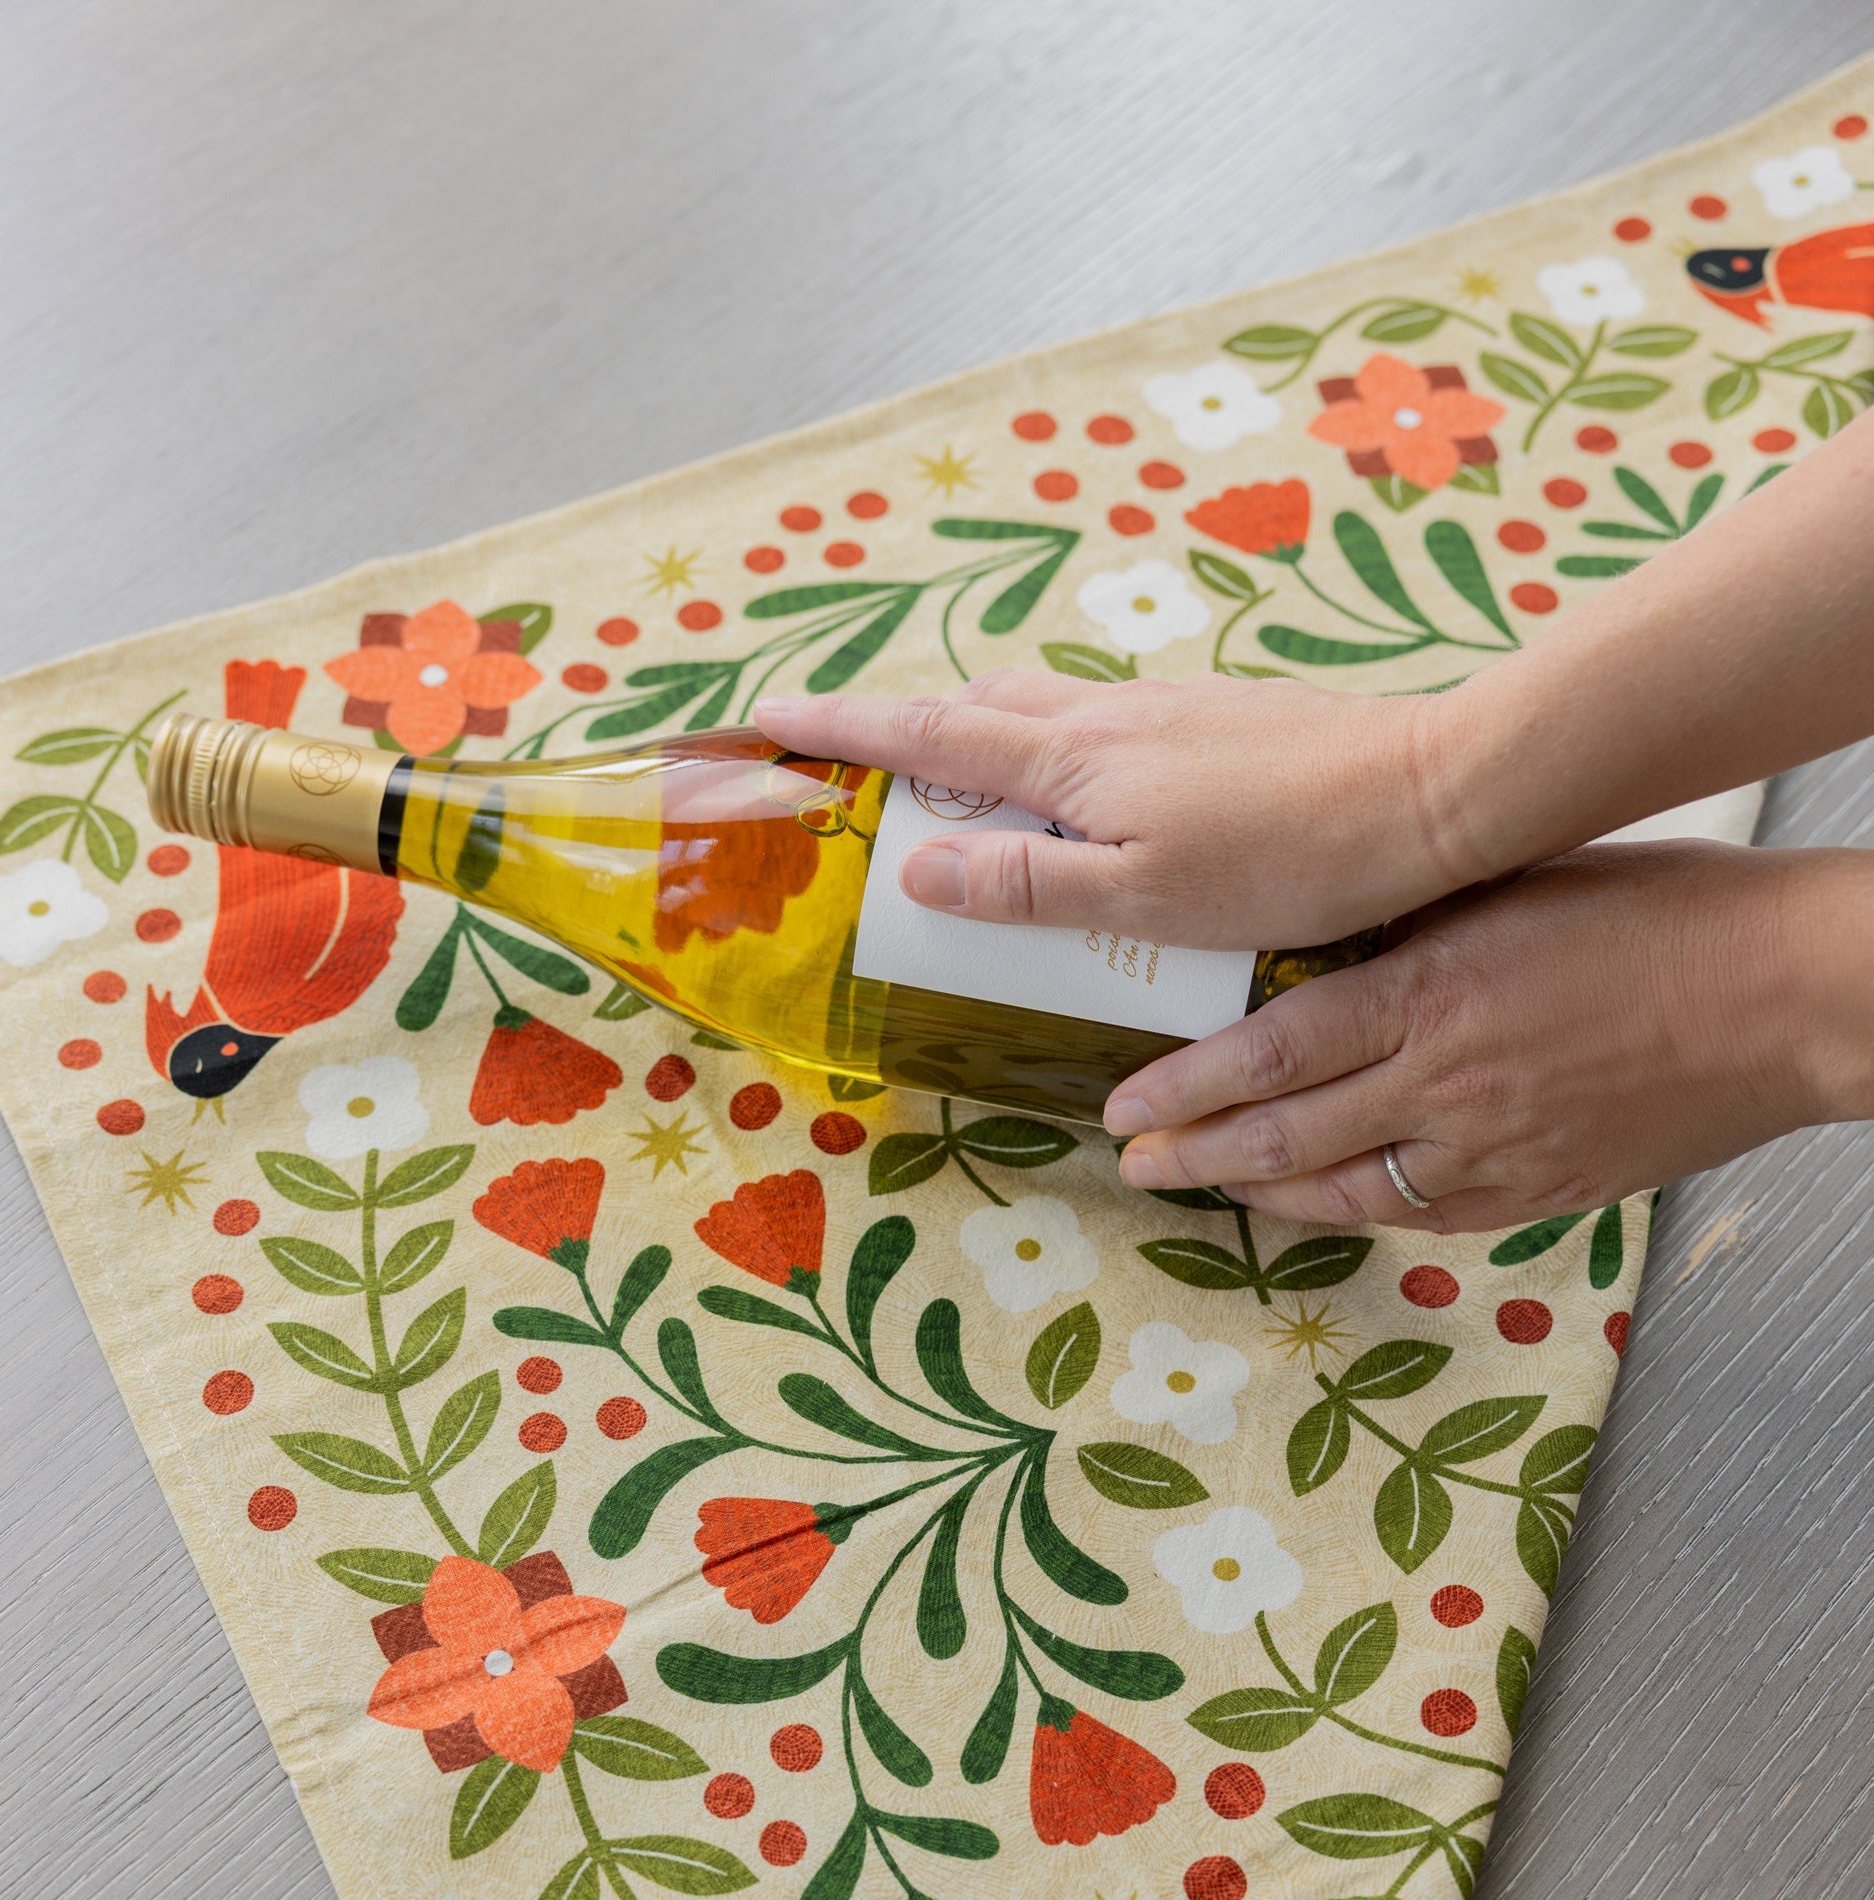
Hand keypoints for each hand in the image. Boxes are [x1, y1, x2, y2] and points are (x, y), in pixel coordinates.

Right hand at [754, 671, 1467, 948]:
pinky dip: (1055, 748)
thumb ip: (1026, 881)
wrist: (1429, 793)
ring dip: (982, 733)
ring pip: (1042, 707)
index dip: (843, 726)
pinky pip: (1100, 723)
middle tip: (859, 759)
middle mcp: (1107, 715)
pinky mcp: (1216, 716)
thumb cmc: (1287, 860)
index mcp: (1074, 759)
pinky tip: (1086, 792)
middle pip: (976, 703)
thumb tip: (918, 868)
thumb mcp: (1141, 895)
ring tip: (961, 782)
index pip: (927, 734)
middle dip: (904, 723)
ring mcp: (1165, 707)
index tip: (770, 717)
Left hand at [1104, 840, 1871, 1231]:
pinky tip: (1314, 1206)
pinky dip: (1355, 1211)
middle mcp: (1447, 1079)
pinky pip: (1423, 1216)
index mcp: (1430, 987)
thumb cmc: (1656, 913)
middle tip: (1133, 1160)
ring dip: (1257, 1195)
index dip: (1186, 1084)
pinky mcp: (1541, 1192)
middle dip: (1195, 1154)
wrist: (1786, 992)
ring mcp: (1495, 1147)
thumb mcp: (1504, 889)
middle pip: (1287, 1136)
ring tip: (1199, 1187)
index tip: (1124, 1101)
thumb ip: (1405, 926)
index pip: (1271, 1048)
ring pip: (1345, 1191)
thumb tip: (1313, 942)